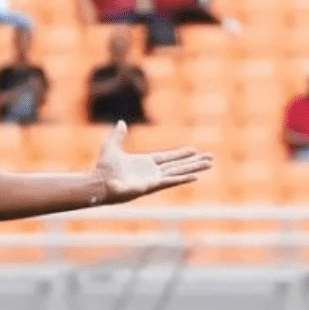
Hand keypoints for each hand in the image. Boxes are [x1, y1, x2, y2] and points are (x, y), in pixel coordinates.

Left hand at [90, 122, 213, 203]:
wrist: (98, 182)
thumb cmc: (102, 168)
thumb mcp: (111, 146)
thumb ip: (118, 135)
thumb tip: (121, 123)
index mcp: (144, 163)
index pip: (167, 158)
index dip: (180, 155)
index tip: (194, 150)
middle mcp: (151, 172)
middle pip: (178, 166)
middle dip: (193, 162)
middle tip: (210, 158)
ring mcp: (153, 180)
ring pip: (178, 173)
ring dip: (194, 168)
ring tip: (209, 164)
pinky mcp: (151, 186)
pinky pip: (170, 181)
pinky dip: (183, 178)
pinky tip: (195, 176)